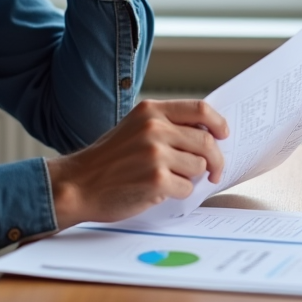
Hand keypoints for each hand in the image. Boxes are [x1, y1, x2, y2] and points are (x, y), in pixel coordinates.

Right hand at [45, 99, 229, 228]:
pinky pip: (187, 187)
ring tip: (168, 180)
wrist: (78, 184)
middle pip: (206, 142)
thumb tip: (206, 135)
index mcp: (151, 111)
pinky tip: (158, 191)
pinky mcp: (157, 180)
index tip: (224, 134)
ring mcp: (156, 154)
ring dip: (190, 177)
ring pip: (198, 167)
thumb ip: (166, 126)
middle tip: (214, 171)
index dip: (218, 123)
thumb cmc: (108, 160)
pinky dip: (178, 193)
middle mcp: (154, 128)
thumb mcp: (134, 128)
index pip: (200, 109)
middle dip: (216, 160)